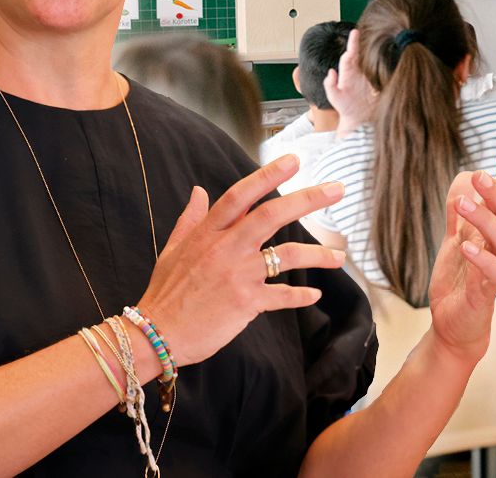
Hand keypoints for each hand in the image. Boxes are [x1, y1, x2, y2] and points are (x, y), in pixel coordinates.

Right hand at [135, 156, 347, 366]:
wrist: (155, 336)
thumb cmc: (166, 292)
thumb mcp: (172, 249)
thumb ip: (191, 218)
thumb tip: (199, 190)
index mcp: (207, 233)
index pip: (241, 196)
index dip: (268, 176)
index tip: (294, 160)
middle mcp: (225, 248)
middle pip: (272, 215)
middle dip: (308, 199)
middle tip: (337, 189)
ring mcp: (237, 275)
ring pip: (288, 255)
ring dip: (319, 254)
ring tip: (339, 257)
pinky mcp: (246, 303)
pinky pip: (283, 295)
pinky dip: (302, 295)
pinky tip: (314, 295)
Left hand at [324, 28, 378, 127]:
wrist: (358, 120)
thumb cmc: (345, 108)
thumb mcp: (334, 98)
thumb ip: (330, 85)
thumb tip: (330, 72)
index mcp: (348, 73)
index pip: (350, 55)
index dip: (352, 44)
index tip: (355, 32)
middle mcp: (359, 72)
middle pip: (362, 53)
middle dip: (364, 41)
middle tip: (368, 28)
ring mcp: (371, 76)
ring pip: (373, 59)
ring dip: (376, 49)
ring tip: (381, 38)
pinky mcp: (380, 83)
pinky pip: (385, 71)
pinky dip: (388, 63)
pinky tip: (392, 55)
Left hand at [428, 150, 495, 365]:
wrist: (454, 328)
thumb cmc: (458, 285)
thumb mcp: (453, 243)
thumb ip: (458, 216)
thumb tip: (460, 181)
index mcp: (489, 235)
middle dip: (495, 193)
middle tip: (479, 176)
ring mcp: (494, 270)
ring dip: (484, 220)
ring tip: (463, 204)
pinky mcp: (487, 293)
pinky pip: (493, 274)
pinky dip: (481, 259)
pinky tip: (466, 246)